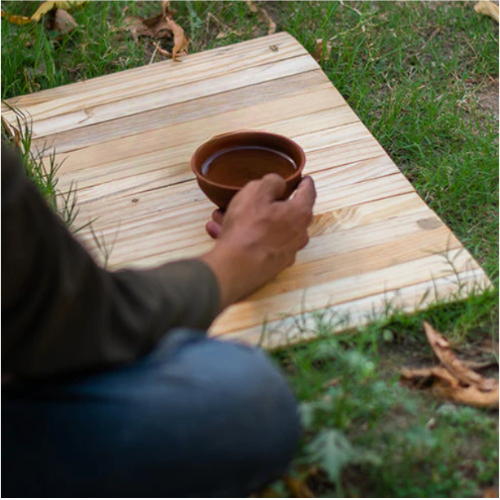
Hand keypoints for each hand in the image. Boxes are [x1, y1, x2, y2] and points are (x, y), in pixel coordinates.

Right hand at [201, 174, 315, 308]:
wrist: (235, 267)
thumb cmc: (248, 227)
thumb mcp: (257, 192)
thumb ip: (272, 182)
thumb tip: (279, 184)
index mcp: (299, 214)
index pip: (308, 194)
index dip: (305, 184)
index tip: (304, 179)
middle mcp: (298, 235)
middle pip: (286, 213)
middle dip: (266, 204)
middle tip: (252, 197)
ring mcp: (285, 252)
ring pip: (267, 230)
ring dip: (248, 221)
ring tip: (222, 215)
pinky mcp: (271, 265)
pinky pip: (258, 244)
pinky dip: (244, 236)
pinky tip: (219, 231)